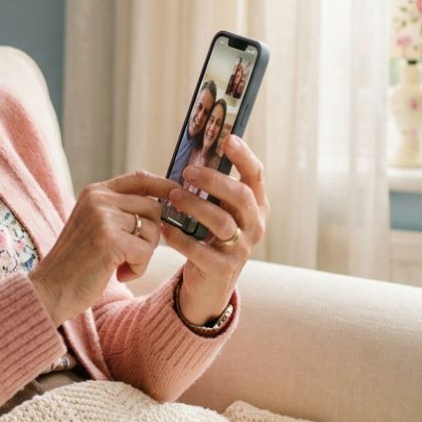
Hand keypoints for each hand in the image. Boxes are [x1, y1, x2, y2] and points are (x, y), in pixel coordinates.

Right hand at [29, 171, 176, 325]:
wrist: (51, 290)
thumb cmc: (78, 263)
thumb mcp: (96, 226)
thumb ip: (121, 210)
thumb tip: (163, 201)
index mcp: (95, 191)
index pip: (140, 178)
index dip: (164, 186)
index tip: (179, 197)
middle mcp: (98, 198)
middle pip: (153, 208)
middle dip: (151, 236)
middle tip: (131, 255)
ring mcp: (103, 217)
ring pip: (152, 231)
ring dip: (143, 255)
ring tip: (120, 266)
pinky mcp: (109, 239)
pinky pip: (145, 252)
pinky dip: (138, 268)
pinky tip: (119, 275)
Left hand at [161, 135, 268, 323]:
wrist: (209, 283)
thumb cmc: (209, 236)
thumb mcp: (216, 210)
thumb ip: (211, 189)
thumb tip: (190, 156)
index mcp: (255, 206)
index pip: (256, 176)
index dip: (244, 156)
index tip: (228, 139)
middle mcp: (254, 225)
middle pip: (241, 197)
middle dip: (214, 180)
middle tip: (187, 172)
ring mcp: (241, 249)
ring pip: (222, 222)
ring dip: (195, 206)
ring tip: (172, 197)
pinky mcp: (223, 269)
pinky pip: (201, 251)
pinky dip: (181, 238)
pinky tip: (165, 228)